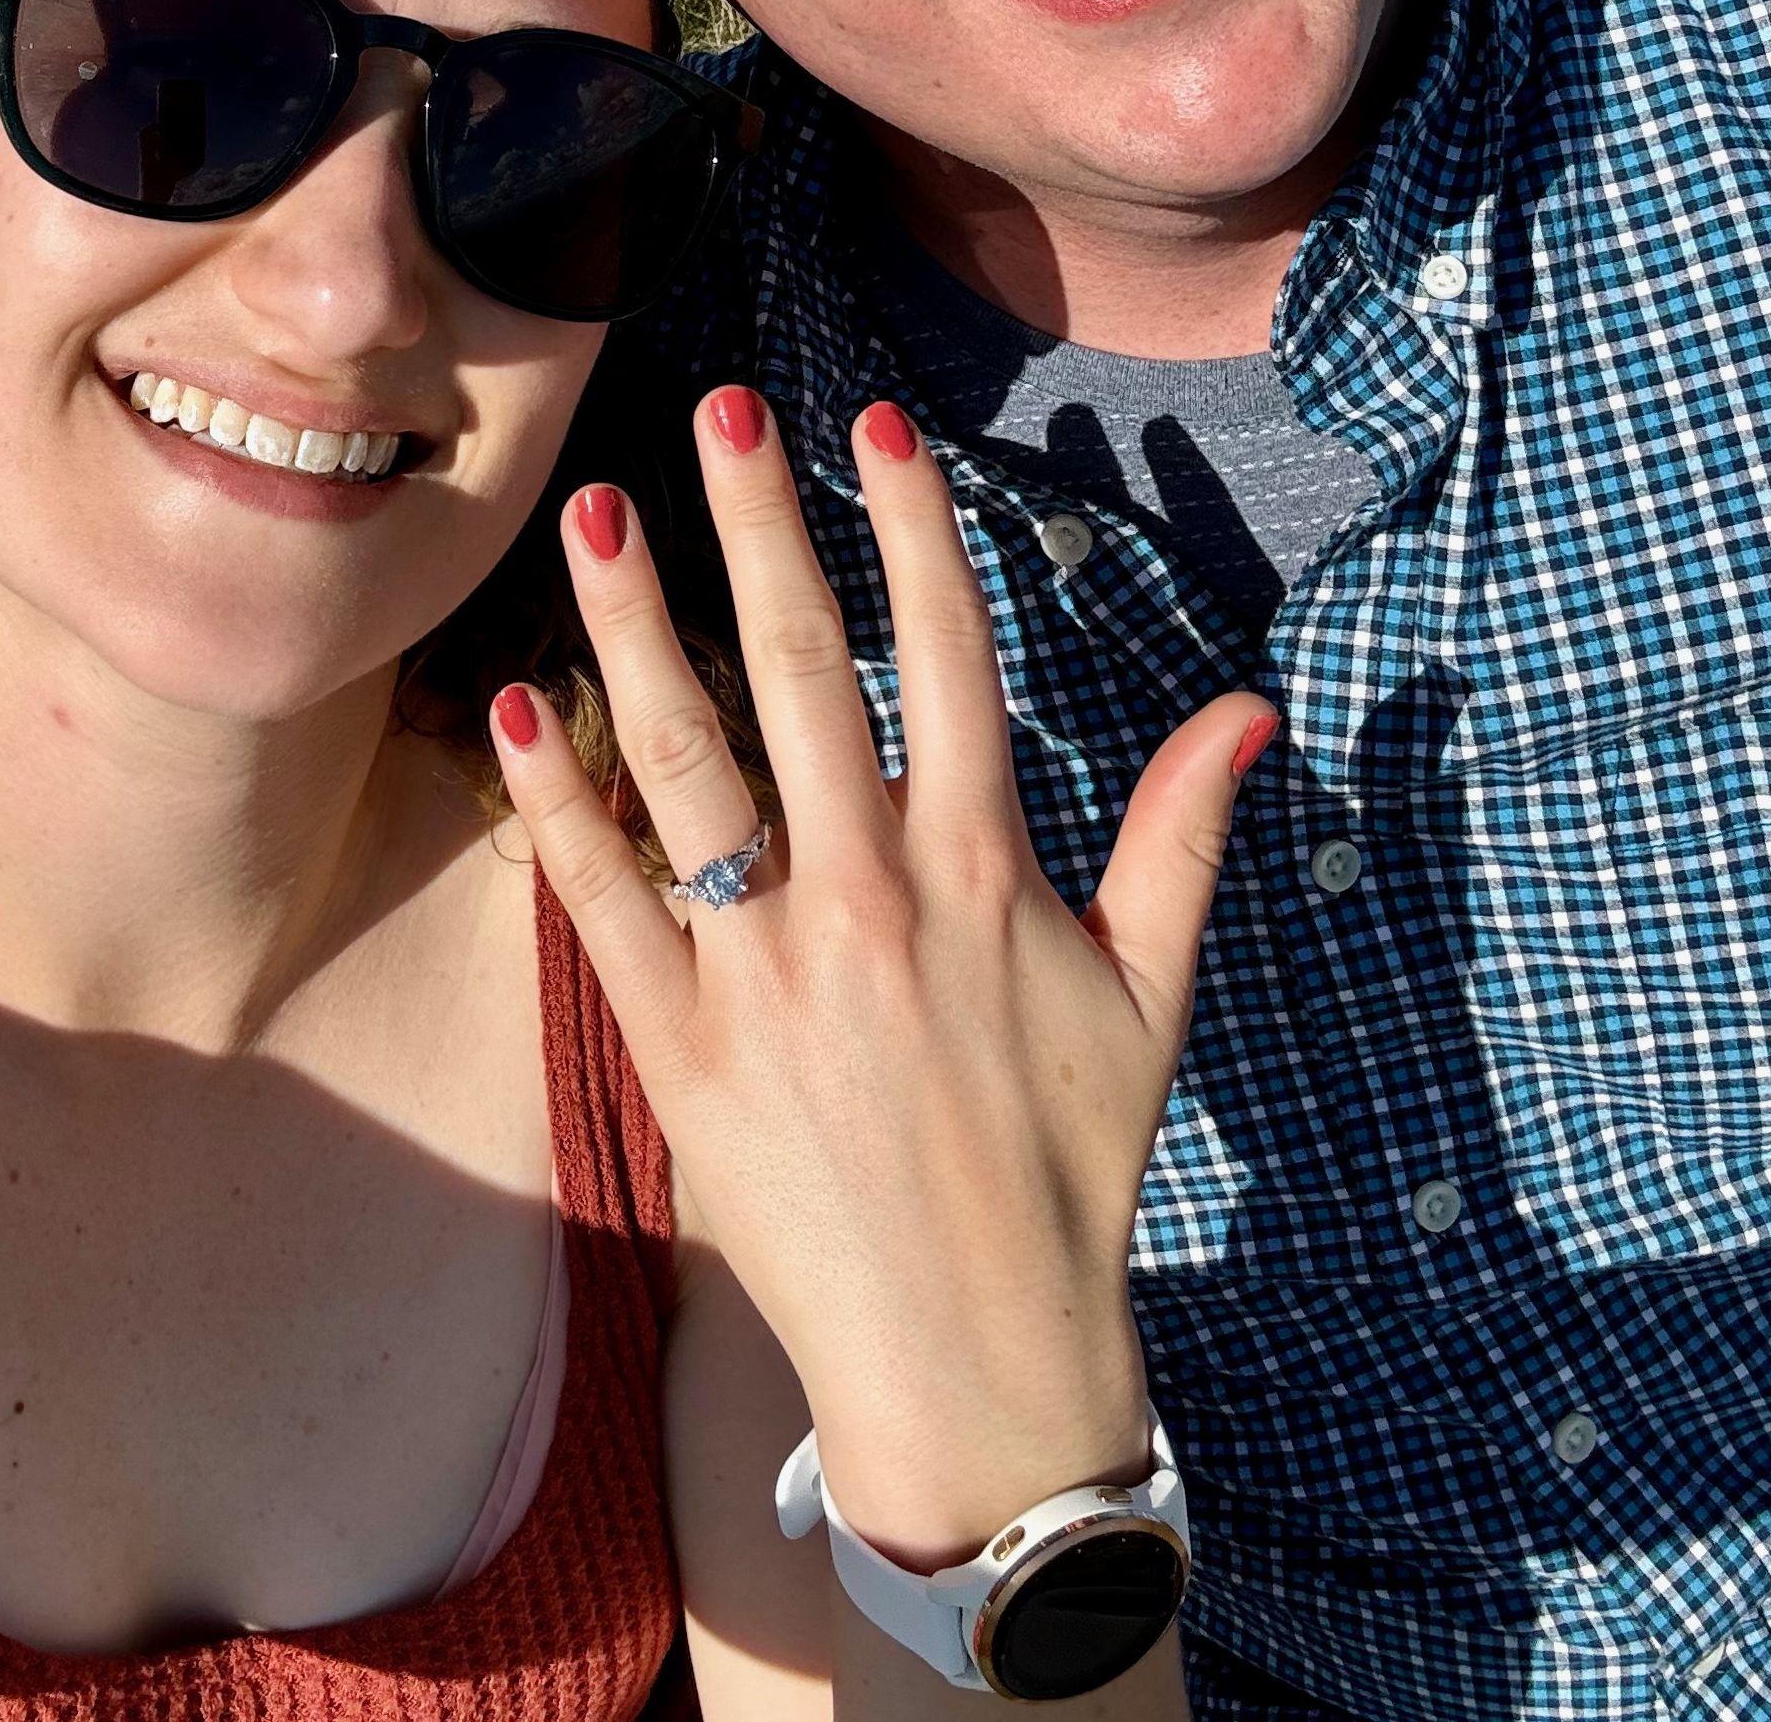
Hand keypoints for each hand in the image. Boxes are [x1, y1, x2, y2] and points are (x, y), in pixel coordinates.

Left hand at [487, 385, 1274, 1571]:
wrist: (979, 1363)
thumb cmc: (1069, 1168)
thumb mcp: (1151, 995)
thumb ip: (1185, 837)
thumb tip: (1252, 705)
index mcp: (982, 870)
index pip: (944, 654)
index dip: (910, 529)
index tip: (876, 424)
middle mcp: (869, 897)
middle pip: (801, 671)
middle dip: (759, 526)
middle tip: (718, 409)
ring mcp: (764, 971)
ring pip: (686, 762)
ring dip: (634, 627)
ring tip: (593, 512)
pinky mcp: (680, 1050)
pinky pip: (600, 905)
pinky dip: (555, 803)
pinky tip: (518, 706)